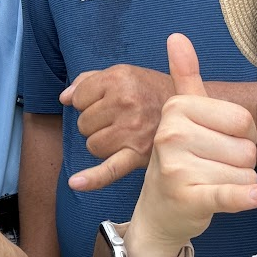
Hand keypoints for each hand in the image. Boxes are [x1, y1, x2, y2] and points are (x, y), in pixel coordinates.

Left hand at [61, 65, 172, 190]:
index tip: (108, 101)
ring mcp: (132, 129)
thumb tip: (64, 98)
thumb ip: (90, 80)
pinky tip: (76, 183)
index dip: (89, 101)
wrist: (192, 107)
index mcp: (119, 78)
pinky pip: (109, 169)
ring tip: (126, 134)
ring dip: (103, 143)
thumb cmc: (153, 91)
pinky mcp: (139, 154)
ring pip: (93, 145)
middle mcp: (125, 102)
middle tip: (122, 118)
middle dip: (97, 123)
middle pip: (84, 123)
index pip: (79, 98)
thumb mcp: (125, 74)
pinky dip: (92, 179)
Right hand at [126, 34, 256, 256]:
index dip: (242, 136)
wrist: (159, 210)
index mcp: (176, 108)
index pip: (243, 119)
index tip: (217, 143)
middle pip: (246, 148)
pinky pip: (229, 194)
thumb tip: (176, 35)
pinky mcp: (189, 197)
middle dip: (239, 163)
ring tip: (209, 184)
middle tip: (211, 168)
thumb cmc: (180, 157)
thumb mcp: (182, 116)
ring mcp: (177, 167)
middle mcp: (172, 134)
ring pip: (245, 173)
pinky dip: (247, 197)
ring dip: (237, 184)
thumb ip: (184, 77)